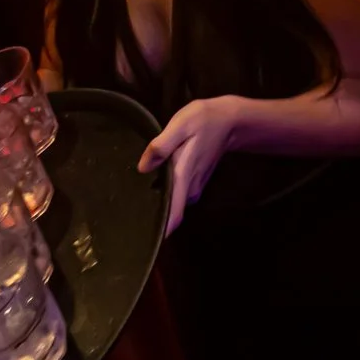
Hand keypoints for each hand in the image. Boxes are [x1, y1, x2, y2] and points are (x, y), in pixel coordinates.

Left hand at [137, 96, 237, 233]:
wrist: (231, 121)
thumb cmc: (203, 120)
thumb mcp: (180, 125)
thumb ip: (161, 146)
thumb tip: (142, 168)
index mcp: (184, 176)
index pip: (174, 215)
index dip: (160, 231)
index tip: (142, 238)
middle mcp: (190, 187)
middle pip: (171, 212)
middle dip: (153, 215)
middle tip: (128, 213)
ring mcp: (195, 186)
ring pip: (175, 203)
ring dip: (160, 202)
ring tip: (137, 196)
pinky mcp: (196, 181)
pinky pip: (179, 195)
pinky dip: (168, 193)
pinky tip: (155, 182)